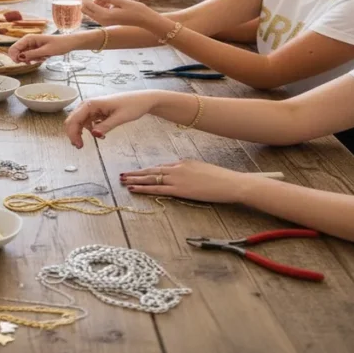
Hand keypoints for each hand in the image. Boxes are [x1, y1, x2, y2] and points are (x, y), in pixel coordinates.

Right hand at [8, 33, 78, 62]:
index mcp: (29, 38)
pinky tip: (41, 59)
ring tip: (41, 58)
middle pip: (16, 52)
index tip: (19, 63)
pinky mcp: (35, 49)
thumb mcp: (46, 50)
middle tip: (32, 61)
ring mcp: (31, 45)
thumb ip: (32, 54)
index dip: (14, 56)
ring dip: (30, 60)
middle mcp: (28, 41)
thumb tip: (20, 57)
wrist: (68, 43)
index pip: (14, 47)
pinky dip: (33, 60)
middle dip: (22, 59)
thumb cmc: (59, 45)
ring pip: (23, 56)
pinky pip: (29, 57)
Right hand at [63, 92, 155, 147]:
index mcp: (91, 104)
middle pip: (73, 120)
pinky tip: (99, 135)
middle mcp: (88, 104)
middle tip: (80, 146)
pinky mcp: (96, 112)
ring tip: (86, 143)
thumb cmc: (132, 106)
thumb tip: (94, 135)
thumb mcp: (120, 118)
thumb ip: (106, 126)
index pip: (74, 119)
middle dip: (73, 134)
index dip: (73, 133)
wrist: (142, 100)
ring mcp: (92, 108)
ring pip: (78, 121)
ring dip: (79, 132)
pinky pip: (87, 122)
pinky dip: (88, 130)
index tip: (79, 146)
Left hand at [81, 0, 153, 27]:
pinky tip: (97, 1)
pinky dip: (94, 8)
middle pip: (86, 10)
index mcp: (106, 15)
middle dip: (84, 1)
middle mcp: (103, 21)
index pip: (88, 5)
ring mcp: (105, 23)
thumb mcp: (121, 0)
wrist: (144, 20)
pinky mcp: (107, 23)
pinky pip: (95, 15)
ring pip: (89, 14)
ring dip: (88, 5)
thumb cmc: (136, 8)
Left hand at [120, 160, 250, 203]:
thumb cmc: (221, 179)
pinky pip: (156, 189)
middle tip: (122, 174)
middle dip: (136, 173)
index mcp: (183, 162)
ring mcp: (177, 178)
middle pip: (152, 170)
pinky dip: (143, 189)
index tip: (139, 173)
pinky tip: (133, 189)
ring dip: (135, 179)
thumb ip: (190, 172)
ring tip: (123, 180)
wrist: (231, 183)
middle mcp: (177, 168)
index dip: (149, 171)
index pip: (161, 167)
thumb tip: (184, 177)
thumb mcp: (203, 170)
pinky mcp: (179, 190)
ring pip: (150, 178)